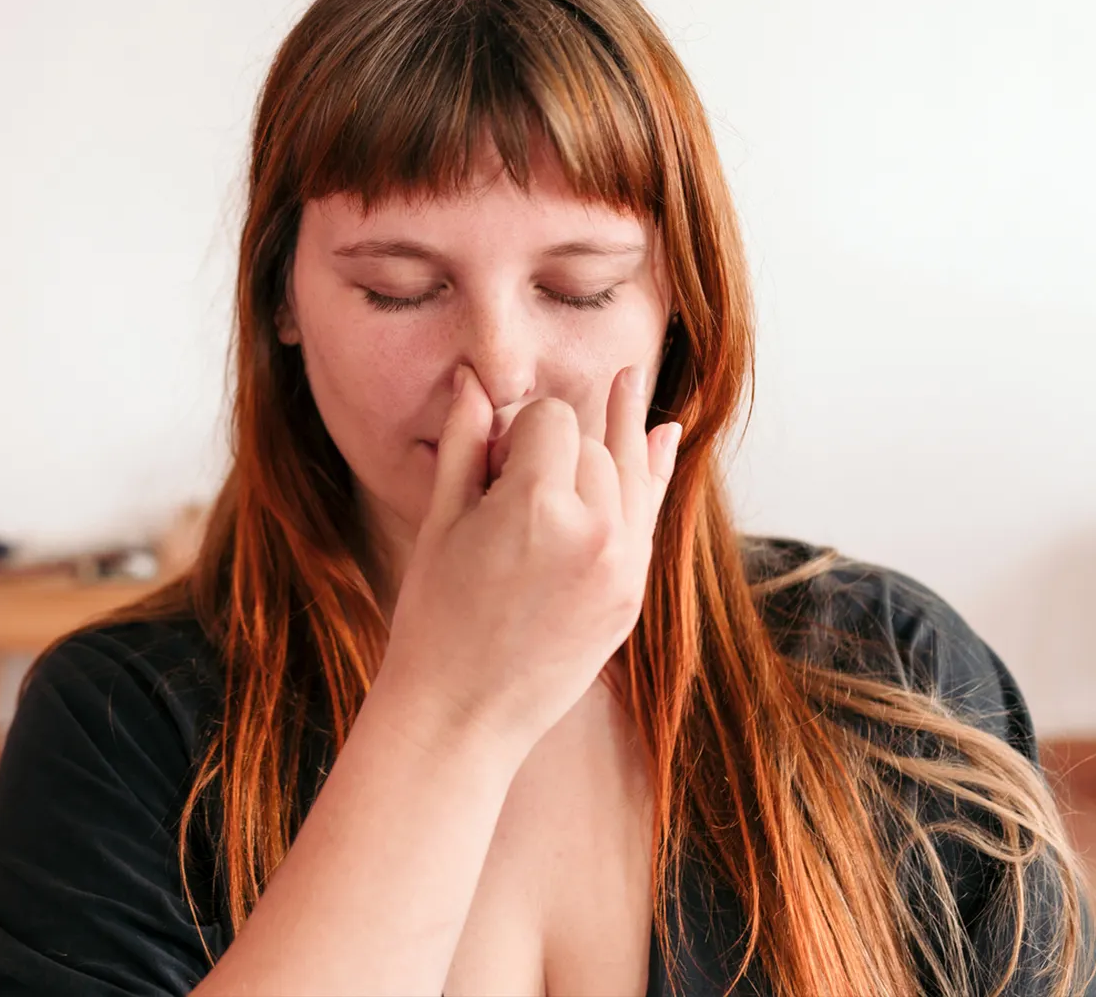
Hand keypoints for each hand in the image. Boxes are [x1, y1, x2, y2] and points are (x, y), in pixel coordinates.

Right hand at [376, 362, 681, 750]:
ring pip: (630, 473)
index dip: (517, 425)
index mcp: (535, 506)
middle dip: (558, 440)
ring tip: (629, 384)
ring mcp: (621, 566)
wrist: (461, 714)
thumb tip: (474, 380)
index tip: (489, 452)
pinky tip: (661, 435)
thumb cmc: (433, 618)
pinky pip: (650, 517)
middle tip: (510, 470)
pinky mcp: (632, 595)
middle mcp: (592, 531)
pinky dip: (654, 476)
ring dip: (615, 442)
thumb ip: (467, 445)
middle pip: (591, 443)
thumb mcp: (441, 522)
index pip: (549, 418)